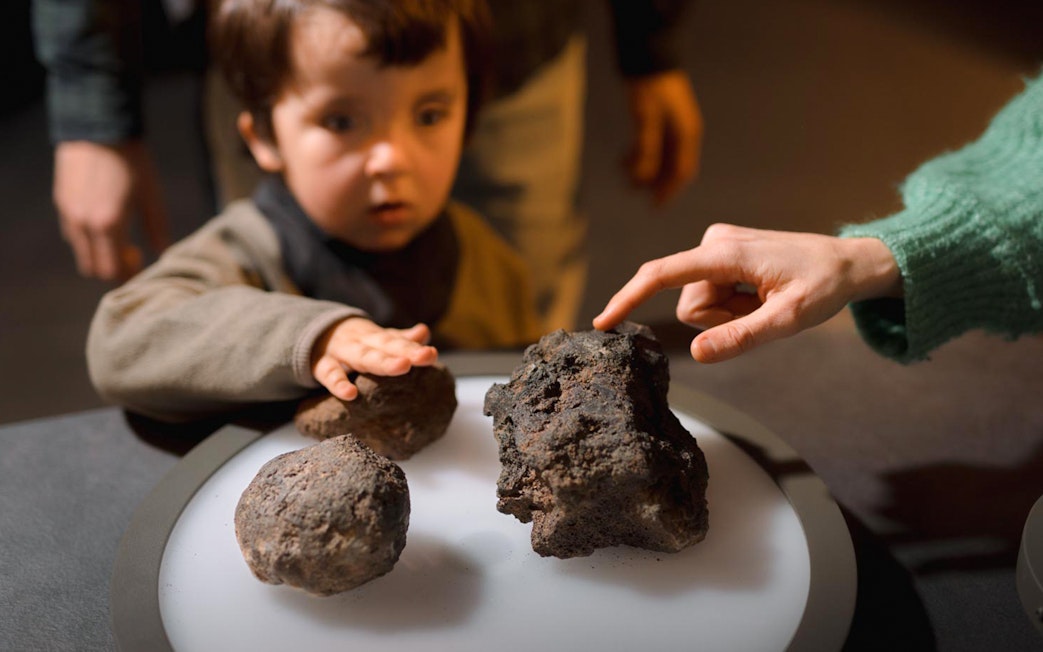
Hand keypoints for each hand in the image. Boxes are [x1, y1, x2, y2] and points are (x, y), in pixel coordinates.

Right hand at [53, 140, 170, 280]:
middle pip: (93, 268)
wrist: (99, 128)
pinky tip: (103, 223)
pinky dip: (87, 238)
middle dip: (112, 268)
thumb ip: (157, 228)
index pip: (112, 269)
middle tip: (130, 257)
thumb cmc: (133, 162)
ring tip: (118, 239)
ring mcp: (69, 214)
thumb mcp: (151, 195)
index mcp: (109, 225)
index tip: (140, 267)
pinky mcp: (61, 202)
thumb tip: (163, 253)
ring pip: (81, 252)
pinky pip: (72, 233)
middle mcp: (84, 225)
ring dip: (98, 254)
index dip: (127, 275)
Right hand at [310, 318, 438, 399]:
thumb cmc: (353, 342)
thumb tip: (424, 333)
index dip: (414, 348)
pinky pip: (330, 374)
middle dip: (406, 351)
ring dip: (383, 361)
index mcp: (375, 336)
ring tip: (402, 367)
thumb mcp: (375, 339)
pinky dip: (338, 383)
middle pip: (385, 345)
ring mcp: (341, 352)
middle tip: (427, 356)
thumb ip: (399, 339)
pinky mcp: (322, 365)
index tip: (431, 355)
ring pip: (363, 355)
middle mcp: (361, 341)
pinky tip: (350, 394)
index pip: (397, 341)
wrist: (310, 333)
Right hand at [593, 224, 900, 362]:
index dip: (629, 298)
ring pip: (699, 304)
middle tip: (764, 312)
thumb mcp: (789, 320)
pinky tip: (761, 294)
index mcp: (726, 253)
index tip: (603, 322)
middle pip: (689, 305)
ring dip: (730, 314)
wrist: (850, 262)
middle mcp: (715, 242)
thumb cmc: (825, 286)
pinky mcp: (722, 252)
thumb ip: (741, 338)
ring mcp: (718, 245)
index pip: (662, 275)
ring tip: (766, 302)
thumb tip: (694, 355)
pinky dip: (734, 305)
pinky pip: (710, 293)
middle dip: (721, 320)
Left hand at [623, 70, 703, 205]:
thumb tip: (642, 177)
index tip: (655, 206)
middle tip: (633, 190)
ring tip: (624, 174)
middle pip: (671, 168)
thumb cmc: (649, 87)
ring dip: (644, 169)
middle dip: (654, 182)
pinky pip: (653, 147)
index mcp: (686, 134)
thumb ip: (645, 148)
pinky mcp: (660, 121)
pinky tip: (624, 160)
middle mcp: (683, 133)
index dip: (668, 190)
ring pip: (661, 158)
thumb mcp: (645, 118)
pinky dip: (640, 156)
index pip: (681, 171)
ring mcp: (673, 127)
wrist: (648, 57)